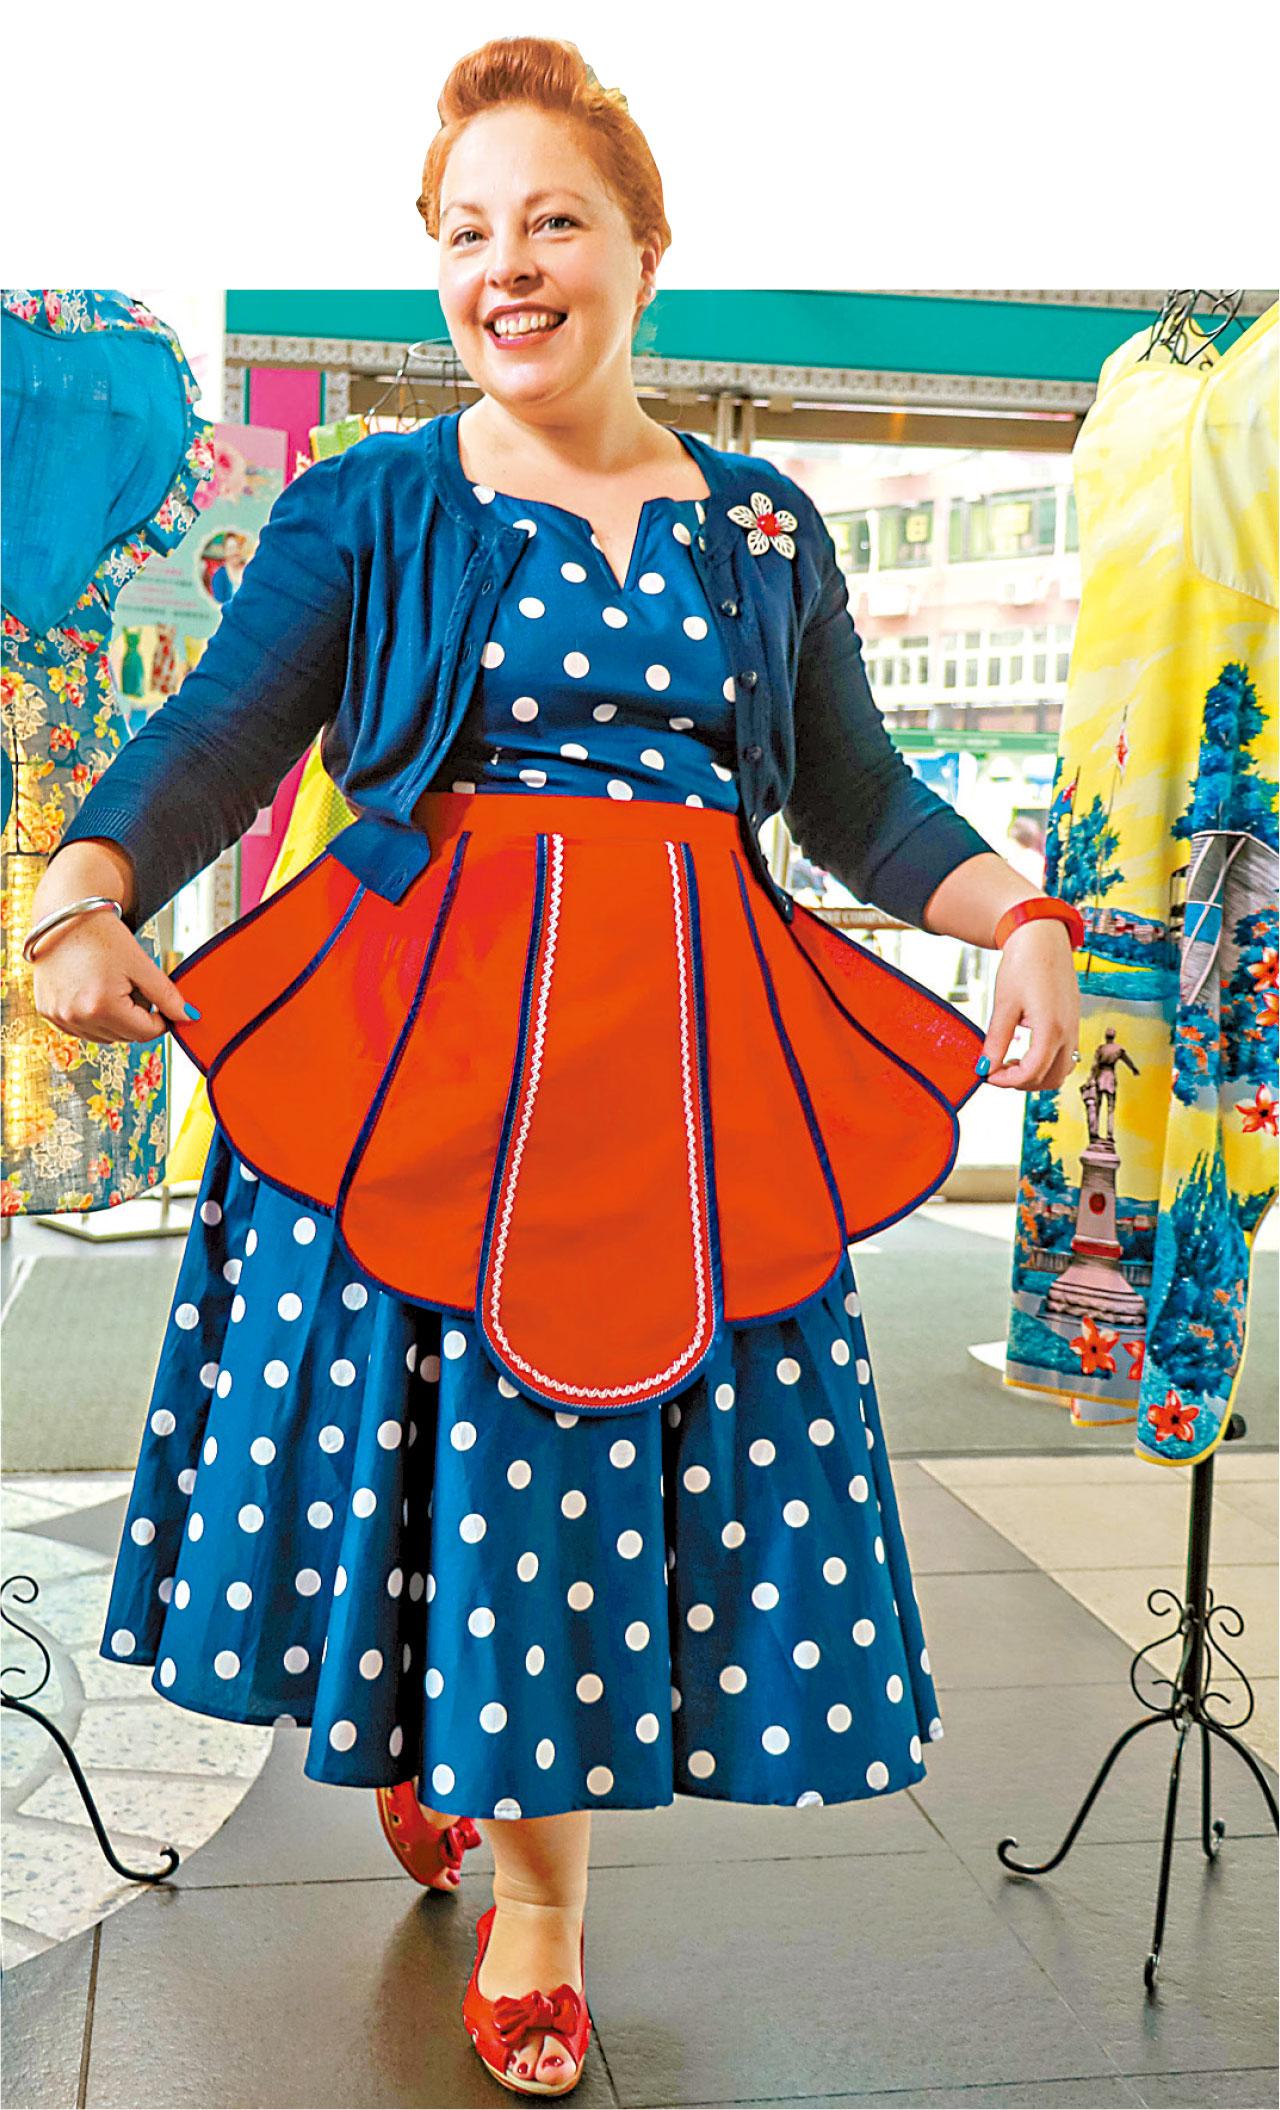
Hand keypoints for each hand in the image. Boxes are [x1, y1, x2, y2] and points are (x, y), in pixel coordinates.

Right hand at [30, 911, 192, 1045]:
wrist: (65, 918)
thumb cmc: (101, 935)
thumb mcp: (141, 964)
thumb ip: (166, 994)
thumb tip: (187, 1017)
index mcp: (101, 1006)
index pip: (146, 1033)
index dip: (159, 1018)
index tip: (157, 1000)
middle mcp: (76, 1016)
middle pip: (125, 1036)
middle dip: (135, 1016)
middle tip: (130, 985)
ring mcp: (60, 1017)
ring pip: (105, 1036)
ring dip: (115, 1019)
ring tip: (109, 985)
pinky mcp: (49, 1013)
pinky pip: (83, 1029)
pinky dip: (94, 1017)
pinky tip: (92, 991)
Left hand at [977, 920, 1079, 1090]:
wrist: (1043, 938)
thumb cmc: (1024, 965)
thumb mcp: (1004, 1005)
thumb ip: (996, 1041)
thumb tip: (985, 1067)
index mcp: (1051, 1028)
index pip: (1032, 1072)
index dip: (1007, 1081)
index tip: (987, 1076)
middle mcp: (1068, 1032)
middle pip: (1050, 1080)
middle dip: (1022, 1082)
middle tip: (996, 1071)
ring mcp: (1074, 1028)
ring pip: (1061, 1071)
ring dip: (1036, 1075)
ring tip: (1010, 1061)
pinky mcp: (1073, 1023)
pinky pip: (1065, 1056)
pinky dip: (1046, 1063)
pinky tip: (1025, 1050)